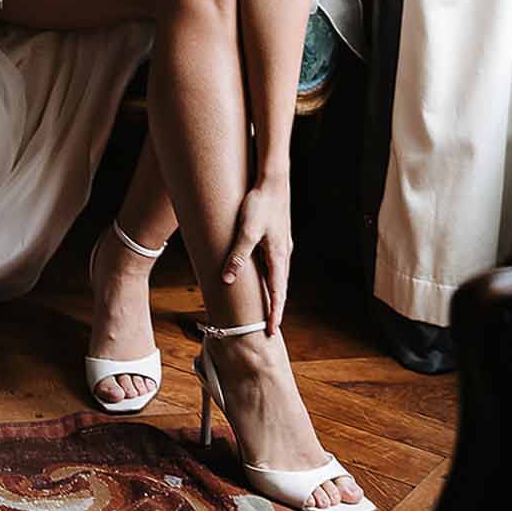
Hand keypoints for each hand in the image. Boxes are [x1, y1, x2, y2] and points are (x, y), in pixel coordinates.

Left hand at [220, 177, 291, 333]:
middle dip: (275, 306)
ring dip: (273, 291)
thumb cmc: (260, 204)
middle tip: (269, 325)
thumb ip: (237, 256)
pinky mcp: (277, 235)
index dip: (275, 313)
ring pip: (278, 274)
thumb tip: (228, 279)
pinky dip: (270, 275)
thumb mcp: (246, 231)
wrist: (273, 180)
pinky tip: (261, 274)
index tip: (272, 330)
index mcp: (278, 256)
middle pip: (281, 287)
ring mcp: (281, 244)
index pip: (278, 293)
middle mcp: (283, 253)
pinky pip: (274, 262)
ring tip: (266, 305)